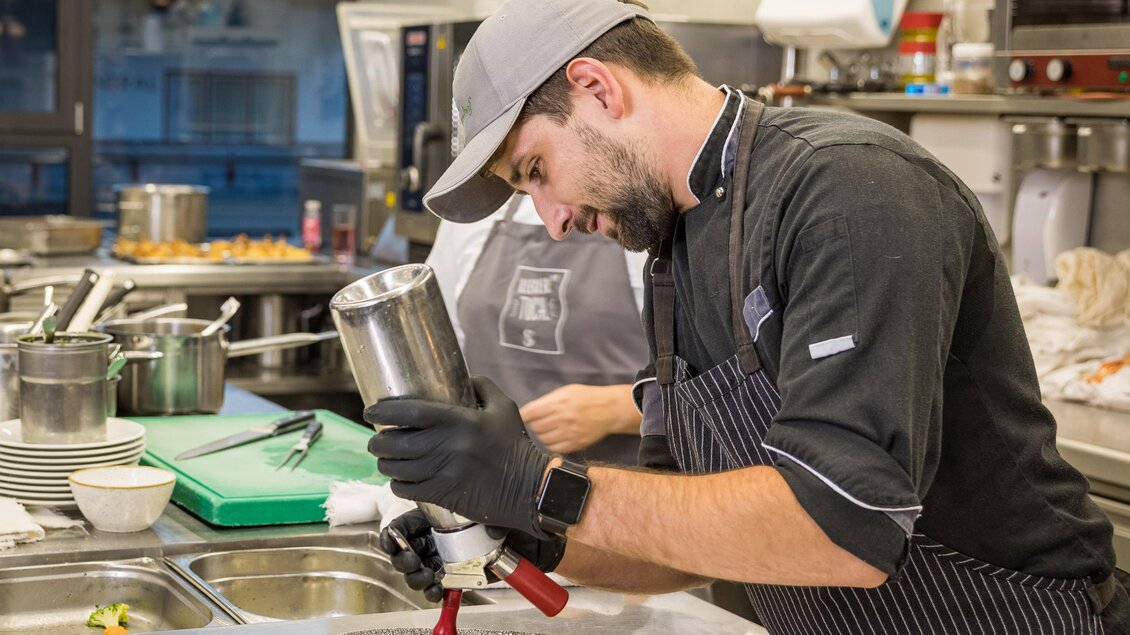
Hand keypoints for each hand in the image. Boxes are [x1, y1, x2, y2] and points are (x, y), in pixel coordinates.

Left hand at [367, 376, 551, 537]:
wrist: (528, 487)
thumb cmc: (515, 445)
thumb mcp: (504, 407)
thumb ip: (481, 386)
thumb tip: (462, 376)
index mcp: (460, 421)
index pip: (411, 412)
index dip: (385, 410)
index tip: (371, 410)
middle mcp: (448, 446)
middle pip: (396, 442)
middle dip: (378, 441)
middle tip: (376, 439)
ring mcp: (444, 473)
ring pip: (397, 468)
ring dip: (385, 463)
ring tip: (383, 458)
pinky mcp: (443, 494)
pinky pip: (407, 490)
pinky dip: (397, 484)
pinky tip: (398, 479)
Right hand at [378, 509, 566, 602]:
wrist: (531, 541)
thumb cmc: (507, 514)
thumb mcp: (484, 502)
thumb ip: (469, 504)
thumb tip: (467, 513)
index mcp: (435, 516)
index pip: (402, 526)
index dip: (393, 536)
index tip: (394, 541)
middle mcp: (437, 538)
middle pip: (404, 551)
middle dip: (403, 559)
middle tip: (413, 561)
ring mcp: (445, 559)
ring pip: (416, 572)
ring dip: (416, 577)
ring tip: (428, 575)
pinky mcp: (456, 577)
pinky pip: (435, 588)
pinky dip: (432, 592)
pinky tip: (437, 589)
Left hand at [521, 384, 640, 453]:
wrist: (609, 410)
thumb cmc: (587, 398)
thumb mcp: (567, 391)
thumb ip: (548, 400)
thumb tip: (530, 411)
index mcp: (560, 402)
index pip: (531, 412)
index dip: (523, 415)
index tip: (523, 416)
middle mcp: (564, 418)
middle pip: (535, 427)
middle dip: (534, 424)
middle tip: (540, 421)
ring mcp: (570, 433)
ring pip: (543, 439)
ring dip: (542, 434)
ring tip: (549, 428)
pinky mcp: (575, 444)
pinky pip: (554, 448)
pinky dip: (551, 443)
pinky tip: (556, 436)